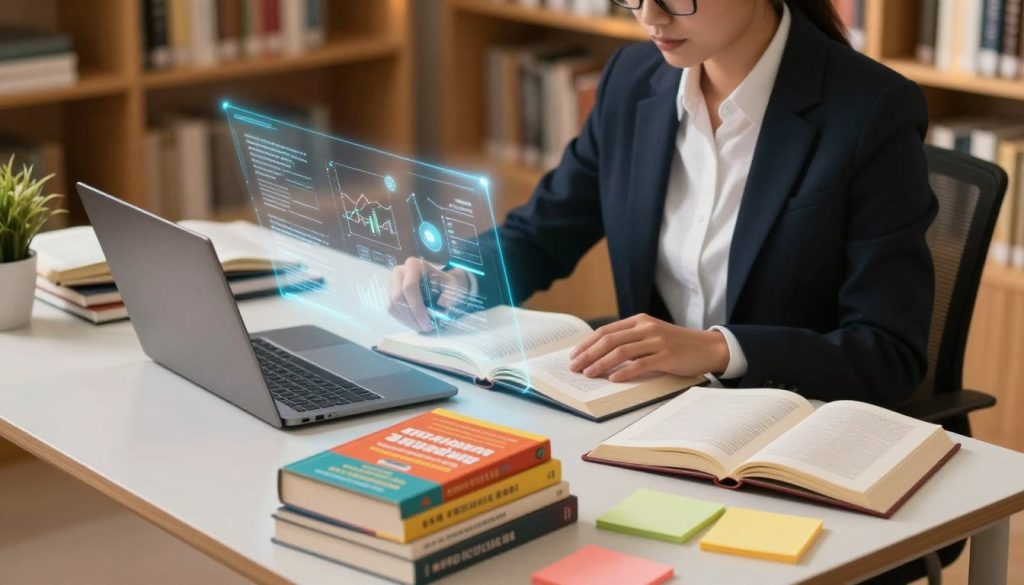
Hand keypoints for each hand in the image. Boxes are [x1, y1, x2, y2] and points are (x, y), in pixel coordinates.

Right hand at [388, 257, 467, 332]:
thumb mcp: (453, 286)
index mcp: (413, 265)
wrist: (441, 283)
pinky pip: (392, 310)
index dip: (417, 307)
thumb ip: (451, 294)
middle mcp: (399, 271)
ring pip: (393, 306)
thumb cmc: (446, 283)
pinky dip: (404, 320)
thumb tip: (442, 304)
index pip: (409, 287)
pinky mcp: (390, 294)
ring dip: (408, 320)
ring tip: (422, 327)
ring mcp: (392, 283)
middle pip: (398, 298)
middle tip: (426, 328)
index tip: (428, 322)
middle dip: (412, 316)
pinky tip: (416, 324)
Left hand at [568, 314, 729, 382]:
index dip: (587, 343)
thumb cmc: (676, 344)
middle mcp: (646, 328)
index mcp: (639, 321)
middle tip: (575, 367)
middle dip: (588, 354)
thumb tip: (601, 354)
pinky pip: (641, 364)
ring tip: (589, 374)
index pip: (606, 331)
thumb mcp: (651, 335)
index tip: (574, 355)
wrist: (707, 347)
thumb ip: (631, 340)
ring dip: (601, 364)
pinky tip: (613, 380)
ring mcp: (657, 341)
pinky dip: (624, 373)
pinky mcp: (667, 356)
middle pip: (610, 340)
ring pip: (622, 352)